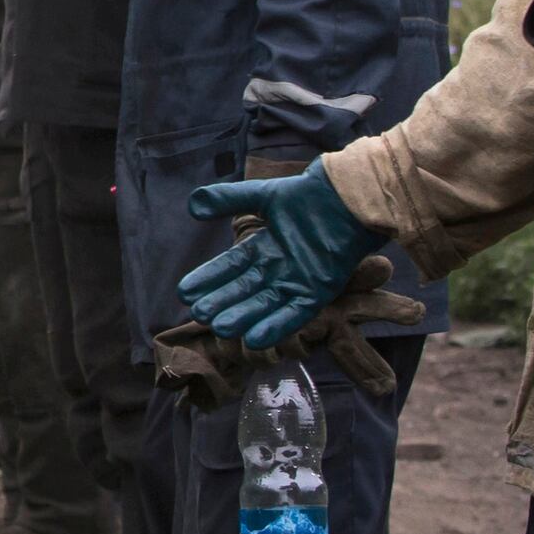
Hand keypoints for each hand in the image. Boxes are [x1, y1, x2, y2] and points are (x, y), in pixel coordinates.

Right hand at [177, 163, 375, 350]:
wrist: (349, 199)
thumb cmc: (309, 195)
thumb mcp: (262, 195)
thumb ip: (227, 199)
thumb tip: (191, 206)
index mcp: (264, 248)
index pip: (230, 267)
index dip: (208, 279)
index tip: (185, 292)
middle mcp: (278, 269)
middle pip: (244, 290)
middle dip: (222, 302)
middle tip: (199, 315)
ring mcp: (298, 282)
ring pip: (265, 305)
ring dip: (244, 318)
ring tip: (219, 328)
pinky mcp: (319, 292)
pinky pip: (294, 313)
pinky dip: (276, 326)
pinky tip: (254, 338)